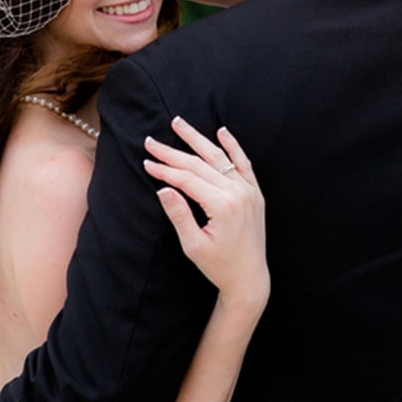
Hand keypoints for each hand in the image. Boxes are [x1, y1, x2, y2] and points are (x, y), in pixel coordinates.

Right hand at [144, 116, 269, 309]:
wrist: (249, 277)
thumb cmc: (219, 266)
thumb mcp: (193, 246)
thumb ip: (179, 215)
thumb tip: (162, 189)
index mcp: (222, 206)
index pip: (187, 179)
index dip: (164, 170)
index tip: (146, 162)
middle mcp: (238, 193)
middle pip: (200, 164)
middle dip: (172, 152)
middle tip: (151, 141)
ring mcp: (249, 191)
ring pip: (219, 157)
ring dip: (198, 139)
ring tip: (179, 123)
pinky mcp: (255, 193)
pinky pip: (243, 163)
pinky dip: (232, 146)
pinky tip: (221, 131)